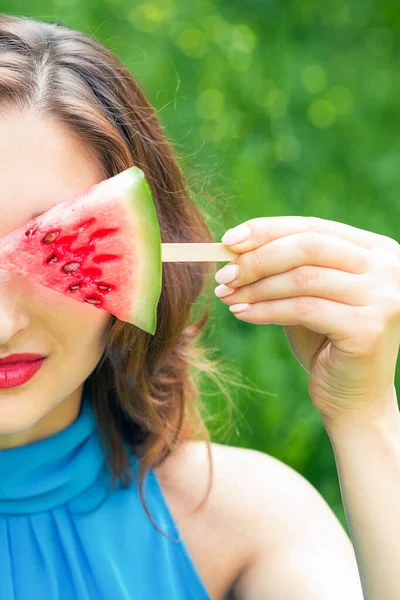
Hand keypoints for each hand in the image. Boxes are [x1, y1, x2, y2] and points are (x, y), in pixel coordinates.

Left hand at [215, 216, 399, 427]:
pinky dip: (265, 310)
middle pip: (308, 246)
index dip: (267, 230)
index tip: (229, 240)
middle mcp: (388, 267)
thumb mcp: (307, 295)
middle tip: (224, 273)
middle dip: (258, 258)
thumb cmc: (326, 342)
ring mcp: (382, 297)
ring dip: (256, 286)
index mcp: (375, 250)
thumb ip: (284, 269)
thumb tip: (234, 247)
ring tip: (227, 295)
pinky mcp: (368, 328)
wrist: (354, 398)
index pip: (313, 227)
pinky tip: (242, 313)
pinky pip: (303, 309)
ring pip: (303, 278)